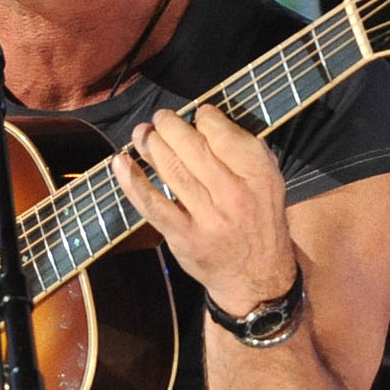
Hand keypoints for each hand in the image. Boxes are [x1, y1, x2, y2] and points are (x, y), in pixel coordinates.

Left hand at [109, 104, 298, 316]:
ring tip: (141, 133)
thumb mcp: (267, 185)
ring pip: (173, 171)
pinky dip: (133, 181)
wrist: (255, 277)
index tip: (196, 112)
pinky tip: (121, 163)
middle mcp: (235, 195)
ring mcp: (208, 217)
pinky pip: (152, 203)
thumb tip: (208, 121)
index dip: (205, 119)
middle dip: (171, 127)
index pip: (226, 137)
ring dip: (151, 146)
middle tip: (160, 118)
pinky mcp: (182, 235)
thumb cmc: (257, 222)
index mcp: (261, 177)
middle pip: (194, 150)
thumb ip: (245, 155)